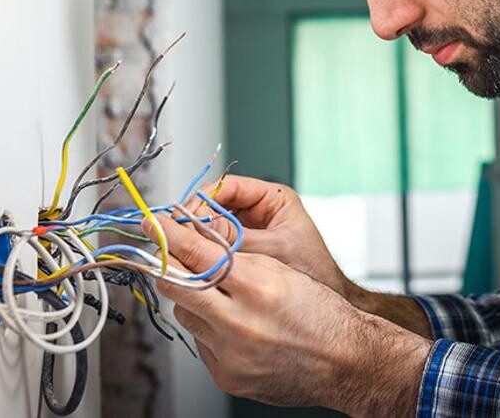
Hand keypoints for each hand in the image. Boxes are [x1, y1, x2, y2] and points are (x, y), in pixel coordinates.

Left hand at [145, 215, 431, 415]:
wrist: (345, 361)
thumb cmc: (321, 310)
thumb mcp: (283, 269)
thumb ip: (239, 257)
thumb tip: (197, 242)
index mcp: (259, 286)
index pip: (200, 253)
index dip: (172, 234)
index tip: (155, 223)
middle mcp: (240, 321)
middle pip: (179, 285)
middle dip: (166, 263)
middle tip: (160, 248)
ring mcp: (230, 353)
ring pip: (186, 314)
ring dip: (190, 296)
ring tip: (212, 289)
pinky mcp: (227, 375)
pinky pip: (200, 341)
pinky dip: (206, 326)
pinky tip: (227, 320)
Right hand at [185, 175, 352, 297]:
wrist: (324, 312)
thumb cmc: (313, 273)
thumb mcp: (272, 251)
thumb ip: (235, 240)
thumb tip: (196, 230)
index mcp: (272, 198)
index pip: (226, 187)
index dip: (201, 200)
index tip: (183, 217)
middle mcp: (259, 210)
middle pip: (214, 205)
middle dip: (193, 221)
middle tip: (174, 237)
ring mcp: (249, 230)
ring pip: (211, 227)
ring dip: (196, 239)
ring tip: (181, 252)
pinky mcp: (242, 251)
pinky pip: (215, 247)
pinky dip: (203, 255)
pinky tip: (193, 266)